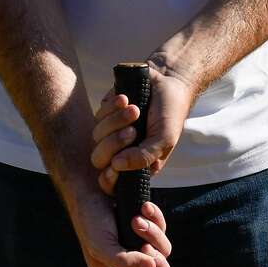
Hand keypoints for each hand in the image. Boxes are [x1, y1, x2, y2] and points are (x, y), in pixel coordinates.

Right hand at [66, 190, 173, 266]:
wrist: (91, 191)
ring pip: (164, 251)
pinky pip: (162, 230)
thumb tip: (151, 266)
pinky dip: (156, 218)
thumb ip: (123, 261)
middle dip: (159, 266)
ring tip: (135, 219)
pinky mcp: (148, 230)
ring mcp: (141, 248)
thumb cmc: (91, 223)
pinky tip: (144, 207)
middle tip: (147, 249)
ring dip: (152, 234)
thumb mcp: (101, 246)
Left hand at [91, 63, 196, 193]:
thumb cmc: (170, 114)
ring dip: (117, 121)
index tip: (116, 164)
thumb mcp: (165, 138)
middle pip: (99, 159)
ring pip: (97, 136)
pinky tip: (126, 98)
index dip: (109, 179)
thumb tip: (117, 166)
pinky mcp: (107, 113)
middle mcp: (121, 152)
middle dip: (114, 143)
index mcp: (136, 165)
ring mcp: (112, 132)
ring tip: (135, 109)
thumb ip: (144, 157)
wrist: (167, 82)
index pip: (112, 184)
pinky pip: (98, 115)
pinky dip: (112, 106)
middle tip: (133, 130)